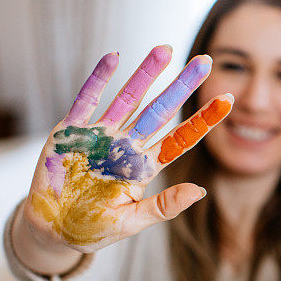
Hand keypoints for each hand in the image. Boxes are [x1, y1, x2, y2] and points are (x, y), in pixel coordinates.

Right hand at [24, 46, 231, 251]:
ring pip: (129, 99)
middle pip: (161, 111)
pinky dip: (99, 79)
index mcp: (145, 166)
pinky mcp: (71, 132)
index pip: (181, 139)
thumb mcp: (132, 222)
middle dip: (182, 86)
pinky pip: (87, 101)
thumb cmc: (94, 227)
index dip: (203, 120)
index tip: (228, 101)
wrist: (52, 231)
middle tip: (205, 61)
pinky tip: (114, 58)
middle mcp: (127, 145)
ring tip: (165, 50)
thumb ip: (164, 206)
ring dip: (146, 75)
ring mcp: (100, 136)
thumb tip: (200, 191)